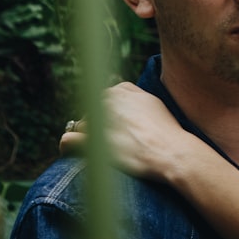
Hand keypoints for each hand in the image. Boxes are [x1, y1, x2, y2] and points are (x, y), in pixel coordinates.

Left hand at [59, 82, 189, 181]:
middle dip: (98, 124)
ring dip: (88, 136)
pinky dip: (68, 144)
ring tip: (102, 149)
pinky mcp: (93, 143)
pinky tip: (70, 149)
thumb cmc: (164, 129)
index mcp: (120, 91)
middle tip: (111, 139)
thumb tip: (117, 86)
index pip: (104, 99)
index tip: (115, 124)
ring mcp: (99, 122)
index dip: (108, 113)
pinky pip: (68, 140)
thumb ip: (131, 93)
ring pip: (82, 126)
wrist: (170, 151)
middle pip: (92, 111)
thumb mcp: (150, 101)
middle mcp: (106, 103)